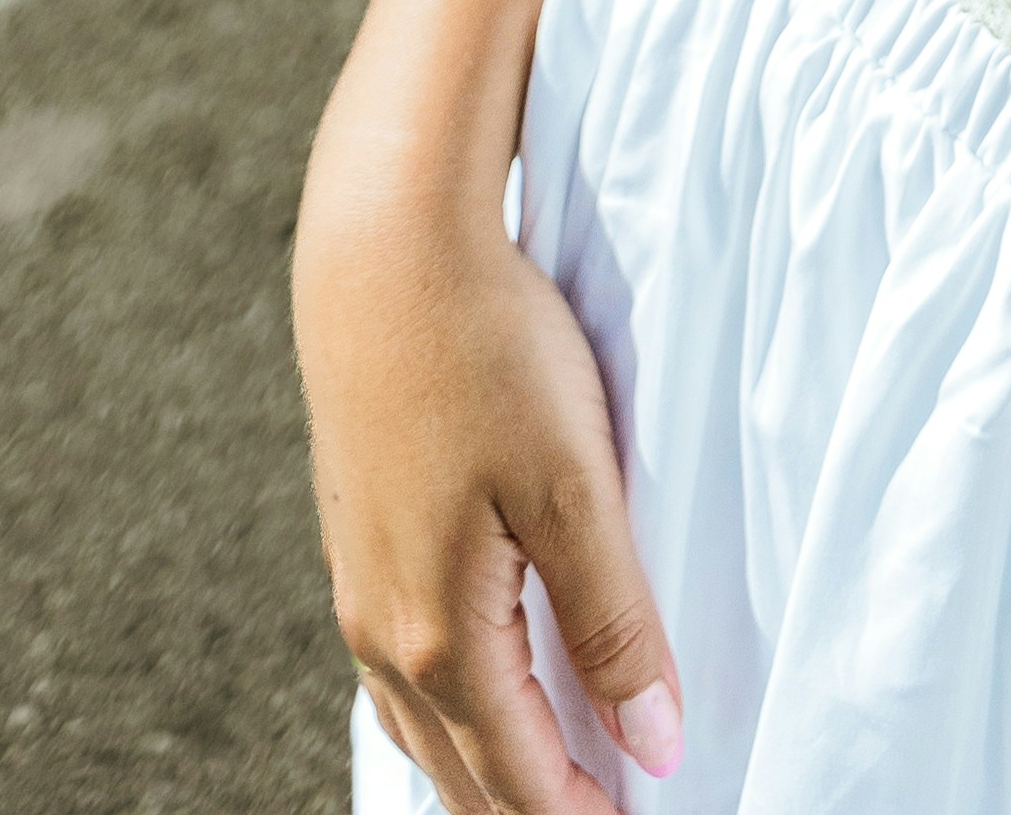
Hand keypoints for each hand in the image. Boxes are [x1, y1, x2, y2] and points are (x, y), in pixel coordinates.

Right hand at [297, 141, 683, 814]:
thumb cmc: (485, 351)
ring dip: (486, 772)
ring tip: (549, 785)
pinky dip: (447, 713)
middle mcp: (387, 633)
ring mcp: (360, 589)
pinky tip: (476, 694)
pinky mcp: (356, 542)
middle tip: (604, 814)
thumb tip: (654, 745)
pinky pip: (399, 673)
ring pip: (424, 730)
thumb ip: (614, 625)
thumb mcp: (575, 489)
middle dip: (533, 813)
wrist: (382, 251)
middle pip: (465, 776)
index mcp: (444, 637)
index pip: (523, 782)